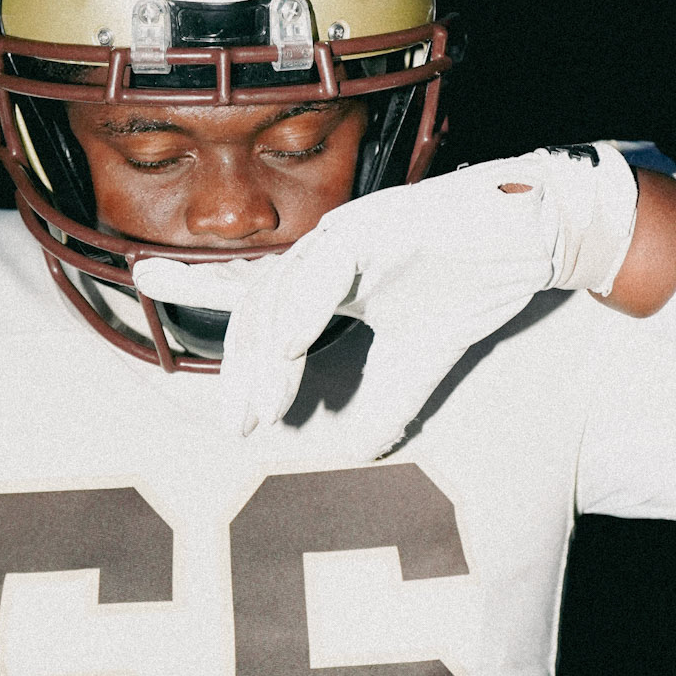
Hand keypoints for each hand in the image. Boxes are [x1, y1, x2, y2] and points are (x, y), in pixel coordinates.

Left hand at [198, 145, 636, 460]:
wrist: (535, 238)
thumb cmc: (469, 282)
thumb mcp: (419, 360)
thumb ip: (382, 401)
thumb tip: (357, 455)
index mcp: (327, 277)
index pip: (249, 285)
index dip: (193, 283)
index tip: (141, 280)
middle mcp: (328, 249)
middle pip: (260, 306)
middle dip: (240, 371)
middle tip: (235, 425)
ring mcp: (353, 231)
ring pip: (286, 287)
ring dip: (267, 351)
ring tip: (261, 404)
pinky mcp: (386, 220)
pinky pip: (331, 261)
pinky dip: (305, 302)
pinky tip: (290, 339)